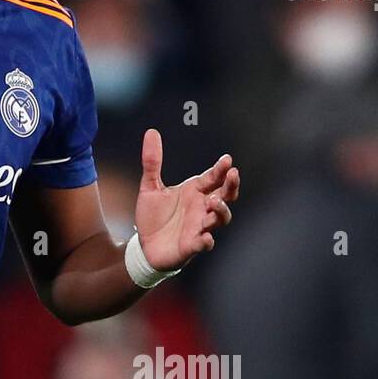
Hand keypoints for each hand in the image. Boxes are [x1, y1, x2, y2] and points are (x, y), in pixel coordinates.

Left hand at [134, 128, 239, 271]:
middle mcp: (202, 208)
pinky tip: (206, 237)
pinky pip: (204, 243)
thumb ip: (152, 162)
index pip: (213, 178)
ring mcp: (199, 227)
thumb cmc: (153, 216)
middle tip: (233, 175)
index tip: (227, 159)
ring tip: (214, 201)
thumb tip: (151, 132)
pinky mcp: (192, 245)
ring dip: (220, 210)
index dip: (221, 169)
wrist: (144, 246)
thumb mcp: (150, 187)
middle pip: (225, 196)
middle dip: (231, 186)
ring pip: (220, 219)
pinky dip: (206, 240)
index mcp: (195, 192)